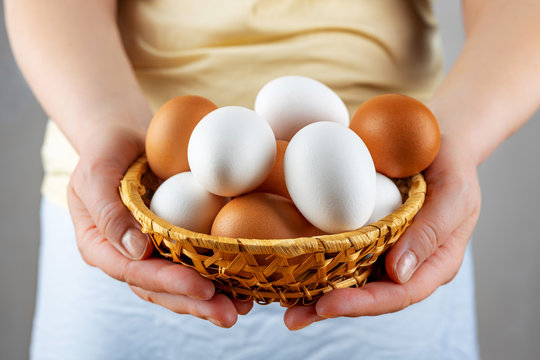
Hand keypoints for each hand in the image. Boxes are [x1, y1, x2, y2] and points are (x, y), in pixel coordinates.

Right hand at [67, 124, 252, 327]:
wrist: (125, 137)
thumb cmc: (105, 150)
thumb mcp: (97, 173)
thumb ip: (109, 211)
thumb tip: (137, 251)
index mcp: (101, 246)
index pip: (135, 273)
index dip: (169, 283)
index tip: (202, 289)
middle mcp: (128, 255)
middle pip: (161, 289)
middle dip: (196, 303)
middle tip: (231, 315)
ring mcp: (152, 250)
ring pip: (180, 283)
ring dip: (211, 299)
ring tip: (244, 308)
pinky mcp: (175, 240)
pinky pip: (196, 261)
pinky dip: (219, 275)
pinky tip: (246, 283)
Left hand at [283, 133, 480, 329]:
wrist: (438, 141)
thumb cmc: (452, 167)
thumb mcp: (454, 195)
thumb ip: (432, 232)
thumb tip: (397, 275)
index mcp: (434, 263)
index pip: (399, 295)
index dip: (363, 304)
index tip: (327, 305)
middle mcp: (406, 263)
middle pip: (369, 295)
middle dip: (331, 308)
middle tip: (293, 318)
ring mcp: (384, 249)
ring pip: (351, 279)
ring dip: (317, 293)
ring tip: (285, 305)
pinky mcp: (366, 232)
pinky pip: (341, 251)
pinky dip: (317, 262)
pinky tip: (291, 268)